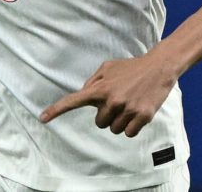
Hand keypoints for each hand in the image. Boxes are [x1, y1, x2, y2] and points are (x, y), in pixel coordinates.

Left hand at [39, 54, 175, 137]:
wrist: (159, 67)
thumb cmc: (131, 67)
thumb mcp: (108, 67)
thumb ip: (93, 82)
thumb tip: (83, 95)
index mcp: (100, 88)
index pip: (73, 100)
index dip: (56, 110)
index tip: (42, 118)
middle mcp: (111, 100)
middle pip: (100, 122)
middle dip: (107, 114)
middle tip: (120, 100)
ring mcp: (127, 109)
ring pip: (114, 129)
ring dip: (120, 121)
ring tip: (130, 103)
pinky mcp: (142, 116)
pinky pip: (129, 133)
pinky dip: (132, 126)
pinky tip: (138, 111)